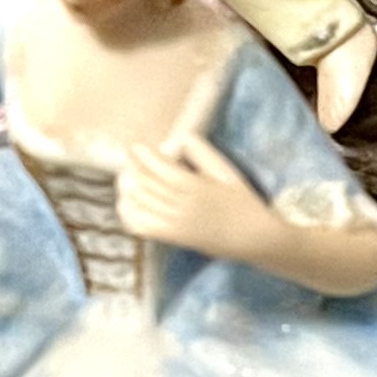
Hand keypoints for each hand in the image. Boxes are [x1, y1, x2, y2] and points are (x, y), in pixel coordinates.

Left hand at [114, 133, 269, 259]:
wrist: (252, 237)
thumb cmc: (240, 201)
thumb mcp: (225, 171)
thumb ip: (202, 153)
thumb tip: (178, 139)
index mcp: (194, 186)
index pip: (159, 167)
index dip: (142, 155)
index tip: (135, 146)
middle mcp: (180, 205)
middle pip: (145, 183)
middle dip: (132, 169)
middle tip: (128, 160)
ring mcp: (174, 223)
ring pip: (140, 202)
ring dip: (127, 188)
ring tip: (125, 176)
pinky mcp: (172, 237)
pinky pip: (141, 226)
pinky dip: (128, 214)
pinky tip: (125, 202)